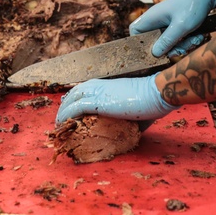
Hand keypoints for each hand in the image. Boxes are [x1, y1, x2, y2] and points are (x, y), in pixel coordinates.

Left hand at [55, 75, 177, 124]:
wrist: (156, 92)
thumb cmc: (151, 100)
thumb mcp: (135, 108)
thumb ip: (127, 117)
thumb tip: (130, 130)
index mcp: (107, 85)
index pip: (84, 89)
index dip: (75, 100)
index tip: (71, 111)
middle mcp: (99, 85)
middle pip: (74, 93)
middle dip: (65, 105)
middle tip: (61, 119)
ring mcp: (97, 92)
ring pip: (71, 100)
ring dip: (62, 112)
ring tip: (58, 125)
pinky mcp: (97, 102)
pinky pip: (75, 109)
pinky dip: (66, 116)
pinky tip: (62, 124)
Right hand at [130, 0, 215, 57]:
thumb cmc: (192, 6)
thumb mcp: (181, 26)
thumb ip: (167, 41)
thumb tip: (154, 54)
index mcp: (151, 17)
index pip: (135, 32)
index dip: (138, 43)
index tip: (150, 53)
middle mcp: (156, 21)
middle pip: (154, 42)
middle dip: (168, 49)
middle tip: (180, 49)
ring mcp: (166, 24)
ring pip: (167, 43)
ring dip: (181, 46)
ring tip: (193, 39)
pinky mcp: (175, 27)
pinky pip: (176, 40)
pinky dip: (186, 42)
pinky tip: (196, 36)